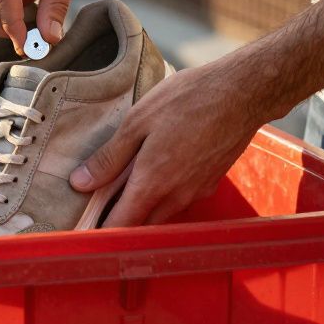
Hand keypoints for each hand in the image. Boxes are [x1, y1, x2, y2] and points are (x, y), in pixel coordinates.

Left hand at [69, 62, 266, 226]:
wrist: (242, 92)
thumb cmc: (188, 100)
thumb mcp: (137, 122)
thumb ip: (109, 158)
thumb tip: (80, 183)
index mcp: (153, 183)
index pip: (120, 226)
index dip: (99, 231)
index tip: (83, 226)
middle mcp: (177, 196)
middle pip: (140, 224)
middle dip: (118, 220)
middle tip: (96, 202)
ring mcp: (196, 192)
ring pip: (160, 213)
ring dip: (141, 206)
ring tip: (123, 181)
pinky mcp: (210, 183)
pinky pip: (179, 200)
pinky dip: (162, 194)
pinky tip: (155, 168)